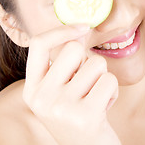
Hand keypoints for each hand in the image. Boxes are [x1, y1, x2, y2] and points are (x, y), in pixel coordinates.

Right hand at [22, 25, 120, 144]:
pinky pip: (109, 81)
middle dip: (88, 61)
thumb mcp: (59, 91)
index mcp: (32, 89)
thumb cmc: (77, 116)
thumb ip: (62, 65)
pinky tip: (104, 107)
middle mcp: (42, 98)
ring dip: (102, 78)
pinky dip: (112, 91)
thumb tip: (80, 30)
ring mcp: (61, 107)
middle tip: (88, 82)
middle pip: (73, 49)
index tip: (83, 28)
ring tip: (95, 98)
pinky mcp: (85, 116)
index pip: (39, 44)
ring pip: (96, 64)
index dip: (61, 30)